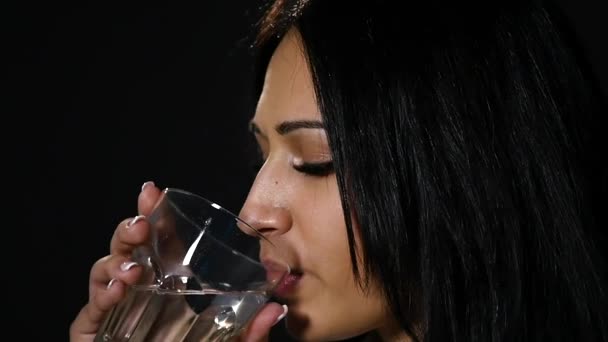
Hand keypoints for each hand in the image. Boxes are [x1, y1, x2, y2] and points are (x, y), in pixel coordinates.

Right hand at [69, 182, 287, 341]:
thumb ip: (249, 330)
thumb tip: (276, 308)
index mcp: (167, 283)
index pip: (159, 242)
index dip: (154, 214)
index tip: (154, 192)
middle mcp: (138, 288)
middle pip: (128, 247)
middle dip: (130, 229)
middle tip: (142, 225)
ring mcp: (114, 307)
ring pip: (104, 270)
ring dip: (115, 261)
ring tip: (133, 268)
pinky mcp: (93, 329)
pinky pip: (89, 308)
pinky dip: (100, 296)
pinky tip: (116, 291)